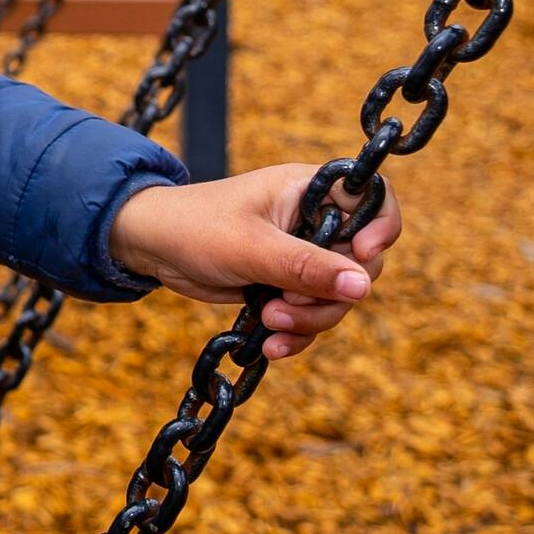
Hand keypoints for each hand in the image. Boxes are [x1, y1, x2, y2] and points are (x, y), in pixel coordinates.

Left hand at [111, 163, 401, 360]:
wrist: (152, 248)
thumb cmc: (195, 227)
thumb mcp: (251, 248)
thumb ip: (306, 267)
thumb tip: (363, 286)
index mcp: (310, 190)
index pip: (374, 200)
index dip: (381, 229)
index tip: (362, 256)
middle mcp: (313, 220)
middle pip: (359, 265)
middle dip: (328, 294)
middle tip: (286, 303)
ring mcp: (301, 255)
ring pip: (336, 297)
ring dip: (308, 319)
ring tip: (269, 322)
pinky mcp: (285, 284)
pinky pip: (311, 314)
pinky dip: (296, 332)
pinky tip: (270, 344)